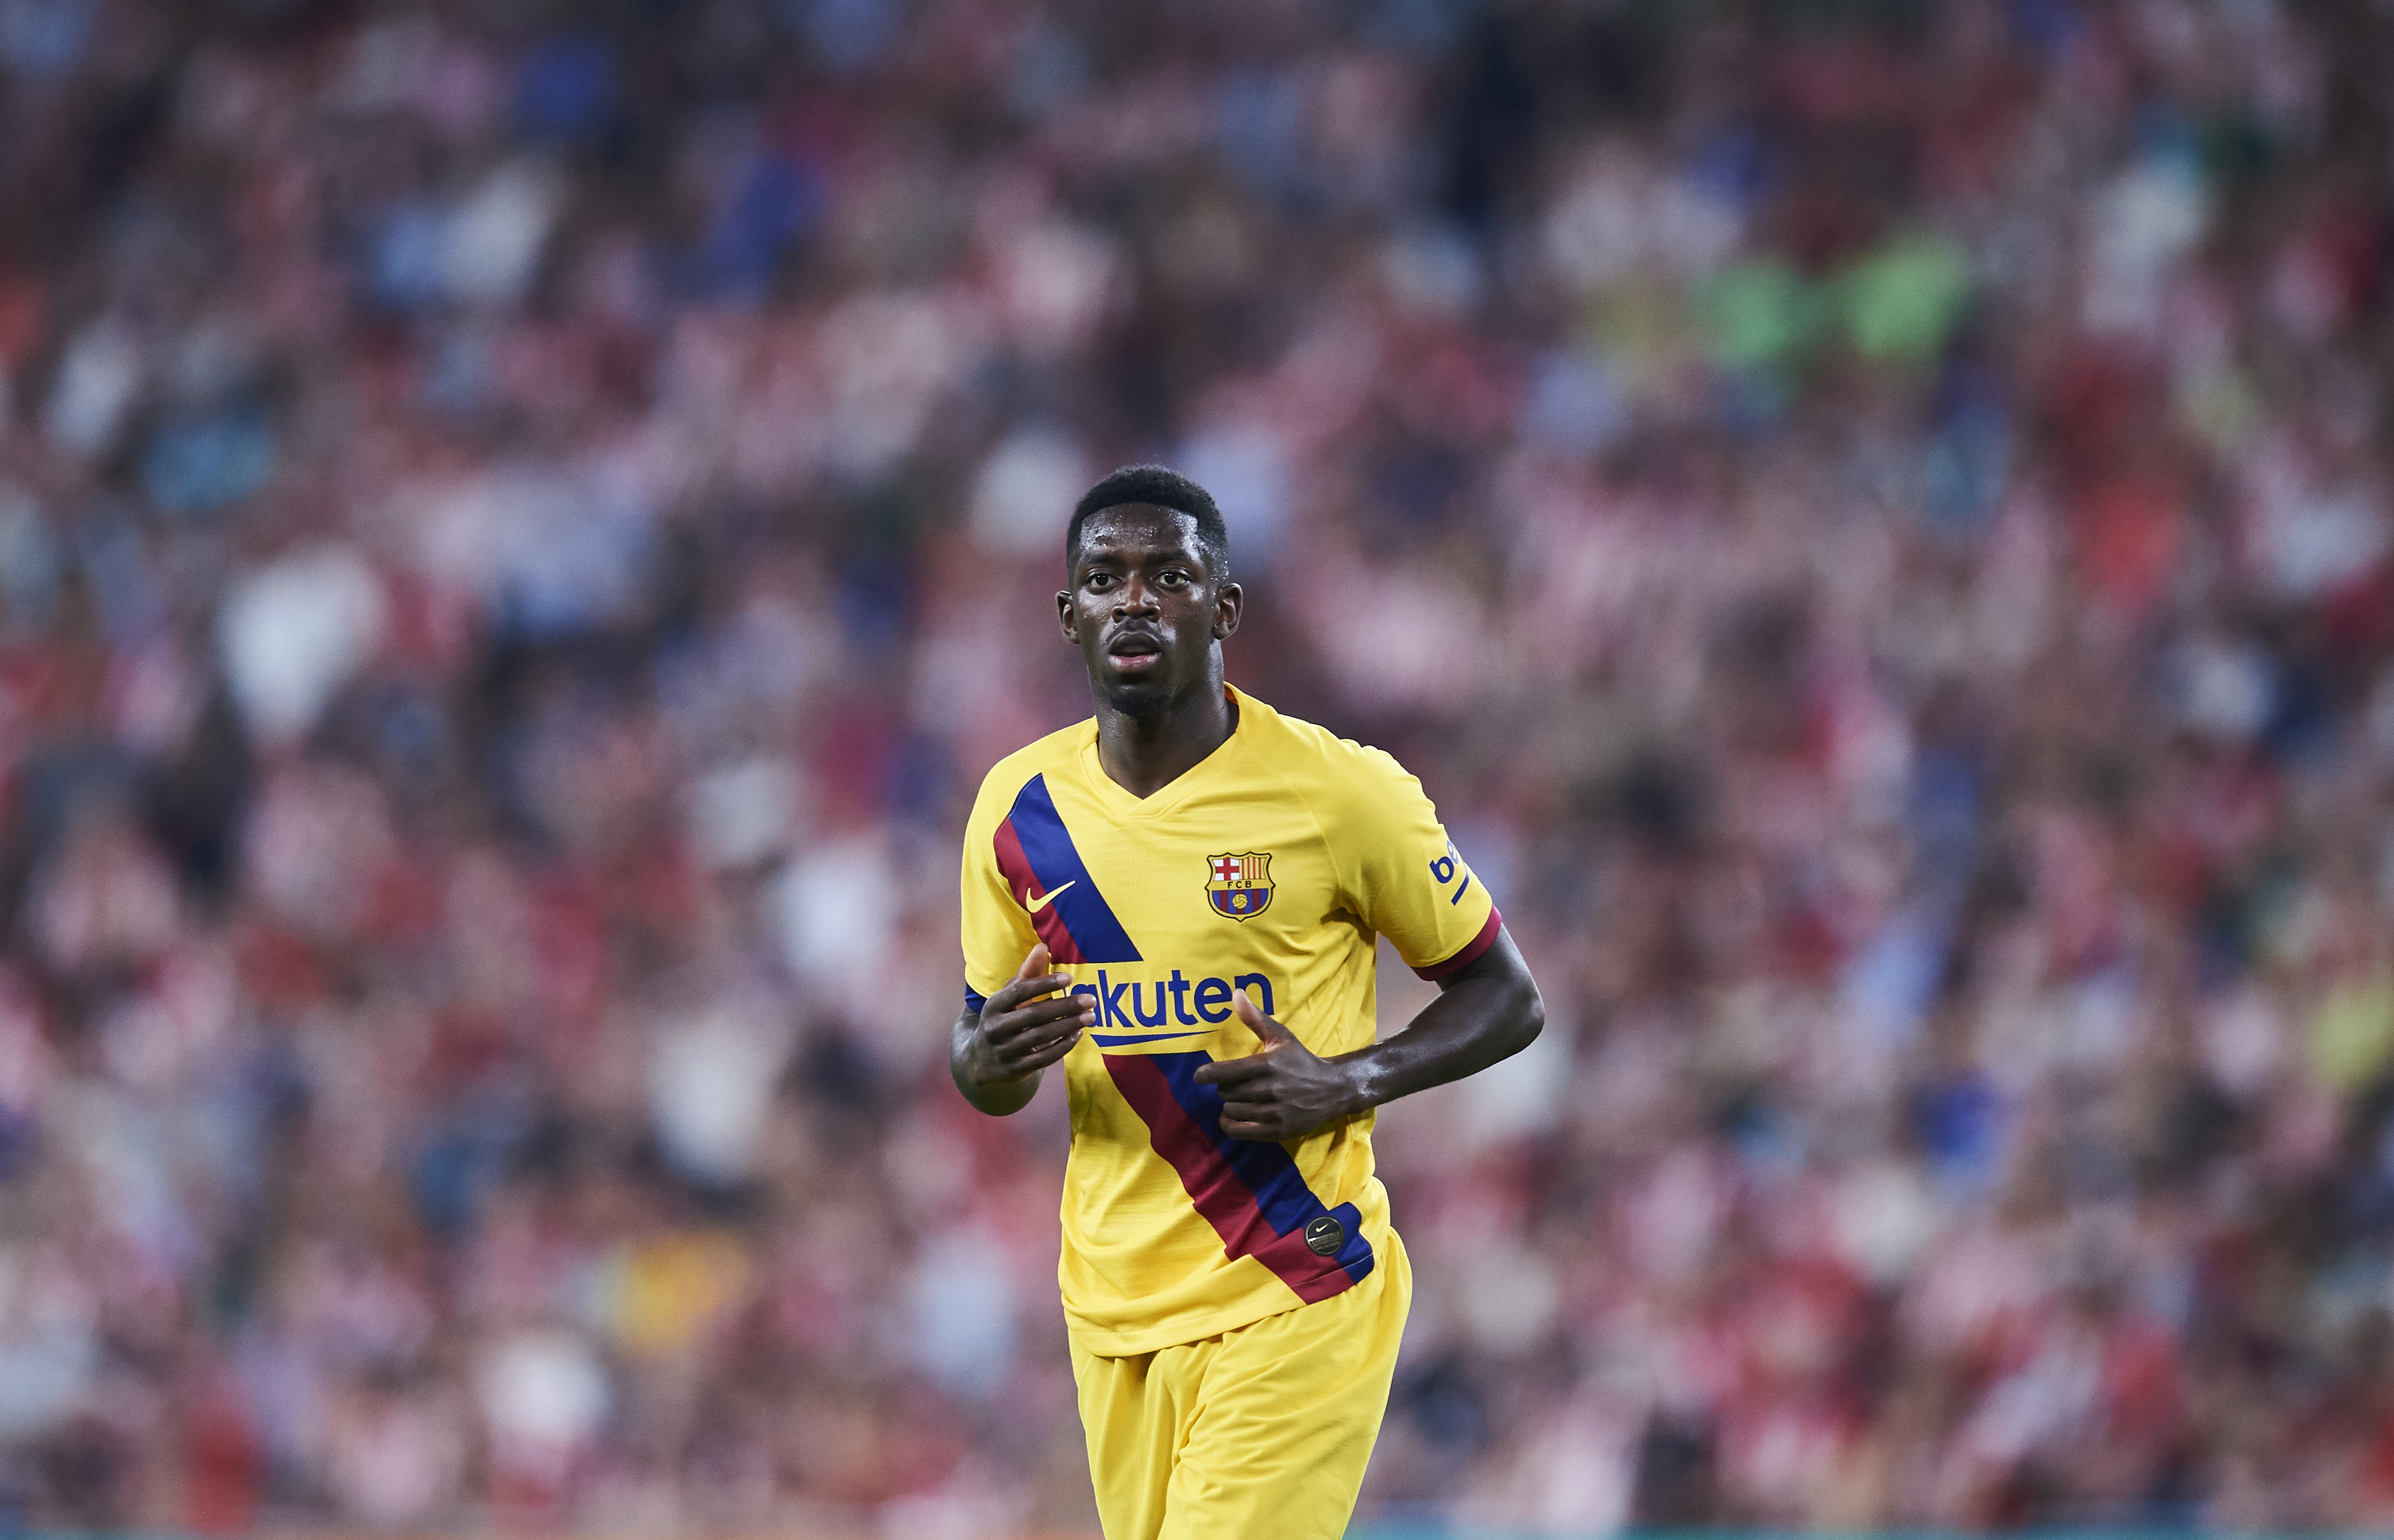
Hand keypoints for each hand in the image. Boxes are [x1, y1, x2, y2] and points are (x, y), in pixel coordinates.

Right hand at [964, 944, 1091, 1086]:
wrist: (981, 1061)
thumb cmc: (1002, 1019)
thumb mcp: (1008, 997)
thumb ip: (1026, 973)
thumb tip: (1043, 947)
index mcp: (992, 1006)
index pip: (1020, 991)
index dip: (1045, 983)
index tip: (1070, 978)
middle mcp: (995, 1029)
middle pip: (1033, 1015)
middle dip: (1065, 1006)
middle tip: (1090, 1000)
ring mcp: (1004, 1051)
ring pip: (1040, 1037)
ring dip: (1068, 1025)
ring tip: (1090, 1016)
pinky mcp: (1015, 1070)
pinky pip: (1043, 1058)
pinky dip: (1062, 1046)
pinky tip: (1078, 1034)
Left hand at [1192, 991, 1361, 1140]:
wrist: (1333, 1089)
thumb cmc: (1301, 1061)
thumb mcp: (1281, 1037)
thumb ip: (1255, 1018)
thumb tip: (1235, 993)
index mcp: (1266, 1065)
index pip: (1224, 1072)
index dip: (1206, 1074)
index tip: (1200, 1076)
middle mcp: (1268, 1089)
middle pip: (1225, 1092)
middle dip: (1226, 1087)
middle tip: (1236, 1083)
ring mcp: (1273, 1112)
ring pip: (1231, 1110)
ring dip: (1230, 1105)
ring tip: (1241, 1098)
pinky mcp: (1277, 1130)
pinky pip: (1239, 1130)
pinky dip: (1230, 1124)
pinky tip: (1232, 1117)